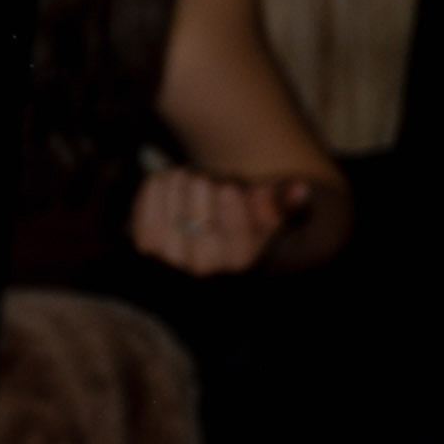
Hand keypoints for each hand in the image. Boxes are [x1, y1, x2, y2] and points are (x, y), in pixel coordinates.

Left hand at [127, 164, 319, 276]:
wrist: (211, 237)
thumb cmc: (247, 219)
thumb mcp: (270, 210)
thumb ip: (284, 201)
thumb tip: (299, 189)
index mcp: (243, 261)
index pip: (238, 240)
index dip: (233, 212)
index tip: (230, 187)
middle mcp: (205, 267)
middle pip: (202, 222)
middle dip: (206, 189)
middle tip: (211, 178)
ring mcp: (170, 259)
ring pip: (172, 211)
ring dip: (182, 183)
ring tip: (194, 177)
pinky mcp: (144, 244)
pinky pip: (146, 205)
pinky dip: (158, 186)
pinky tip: (171, 180)